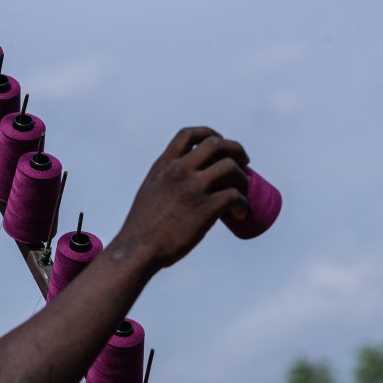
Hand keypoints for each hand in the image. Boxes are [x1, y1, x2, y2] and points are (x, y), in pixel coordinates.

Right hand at [117, 127, 249, 270]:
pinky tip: (240, 213)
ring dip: (242, 178)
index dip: (210, 133)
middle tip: (244, 162)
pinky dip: (243, 204)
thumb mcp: (151, 190)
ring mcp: (193, 188)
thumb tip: (191, 179)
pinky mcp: (205, 208)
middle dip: (235, 150)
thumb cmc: (144, 226)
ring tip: (242, 192)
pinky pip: (235, 197)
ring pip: (230, 168)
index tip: (221, 142)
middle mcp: (179, 171)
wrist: (138, 249)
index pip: (189, 134)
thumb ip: (168, 179)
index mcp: (164, 165)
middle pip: (217, 145)